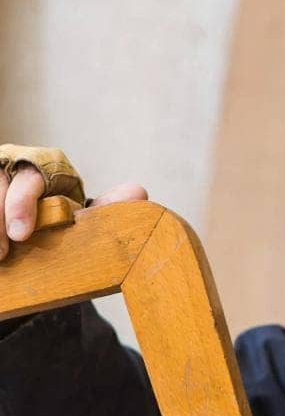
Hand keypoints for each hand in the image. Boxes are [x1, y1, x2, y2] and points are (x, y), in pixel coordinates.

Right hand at [0, 144, 147, 260]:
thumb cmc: (63, 225)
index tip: (21, 235)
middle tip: (4, 251)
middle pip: (0, 179)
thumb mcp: (85, 220)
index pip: (33, 175)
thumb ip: (108, 208)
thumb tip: (139, 191)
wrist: (38, 243)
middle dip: (0, 214)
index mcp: (47, 166)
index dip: (22, 203)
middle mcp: (17, 163)